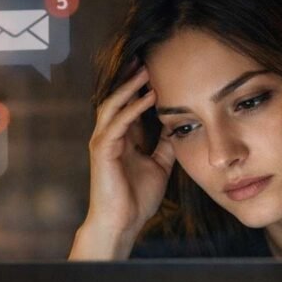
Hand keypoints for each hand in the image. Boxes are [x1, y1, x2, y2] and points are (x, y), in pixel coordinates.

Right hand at [83, 64, 175, 244]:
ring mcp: (103, 142)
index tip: (155, 69)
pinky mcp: (103, 151)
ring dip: (130, 87)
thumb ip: (164, 146)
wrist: (122, 223)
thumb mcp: (159, 166)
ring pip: (113, 105)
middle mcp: (109, 137)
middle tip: (145, 58)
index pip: (128, 105)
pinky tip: (147, 97)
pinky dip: (132, 108)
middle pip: (117, 98)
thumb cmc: (136, 199)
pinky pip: (117, 123)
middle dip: (130, 79)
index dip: (139, 87)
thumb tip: (178, 126)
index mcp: (121, 139)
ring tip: (145, 71)